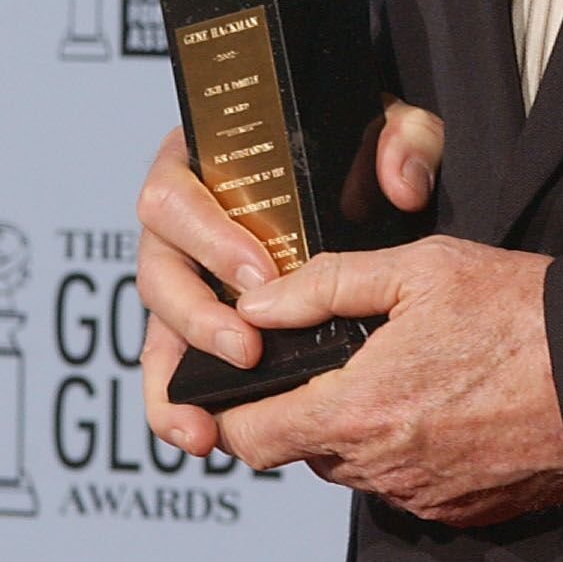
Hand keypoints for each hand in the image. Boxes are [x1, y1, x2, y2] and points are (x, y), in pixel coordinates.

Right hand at [135, 100, 442, 459]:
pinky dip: (177, 405)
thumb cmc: (358, 149)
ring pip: (157, 328)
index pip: (175, 195)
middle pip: (157, 269)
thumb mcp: (386, 126)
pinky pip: (170, 367)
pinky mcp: (195, 325)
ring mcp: (183, 277)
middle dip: (197, 317)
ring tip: (210, 421)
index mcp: (202, 160)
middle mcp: (179, 221)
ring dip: (178, 377)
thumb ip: (405, 138)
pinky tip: (201, 435)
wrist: (357, 181)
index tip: (259, 276)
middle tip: (246, 350)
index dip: (210, 240)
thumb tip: (400, 183)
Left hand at [215, 236, 562, 529]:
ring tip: (409, 375)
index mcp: (357, 411)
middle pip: (302, 452)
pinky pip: (405, 487)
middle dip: (308, 409)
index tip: (245, 385)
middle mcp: (381, 470)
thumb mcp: (421, 269)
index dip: (233, 412)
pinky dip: (409, 453)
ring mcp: (421, 498)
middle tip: (348, 359)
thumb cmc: (520, 313)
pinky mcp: (460, 513)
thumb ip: (326, 285)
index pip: (249, 440)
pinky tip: (448, 406)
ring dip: (361, 431)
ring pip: (355, 470)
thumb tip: (256, 306)